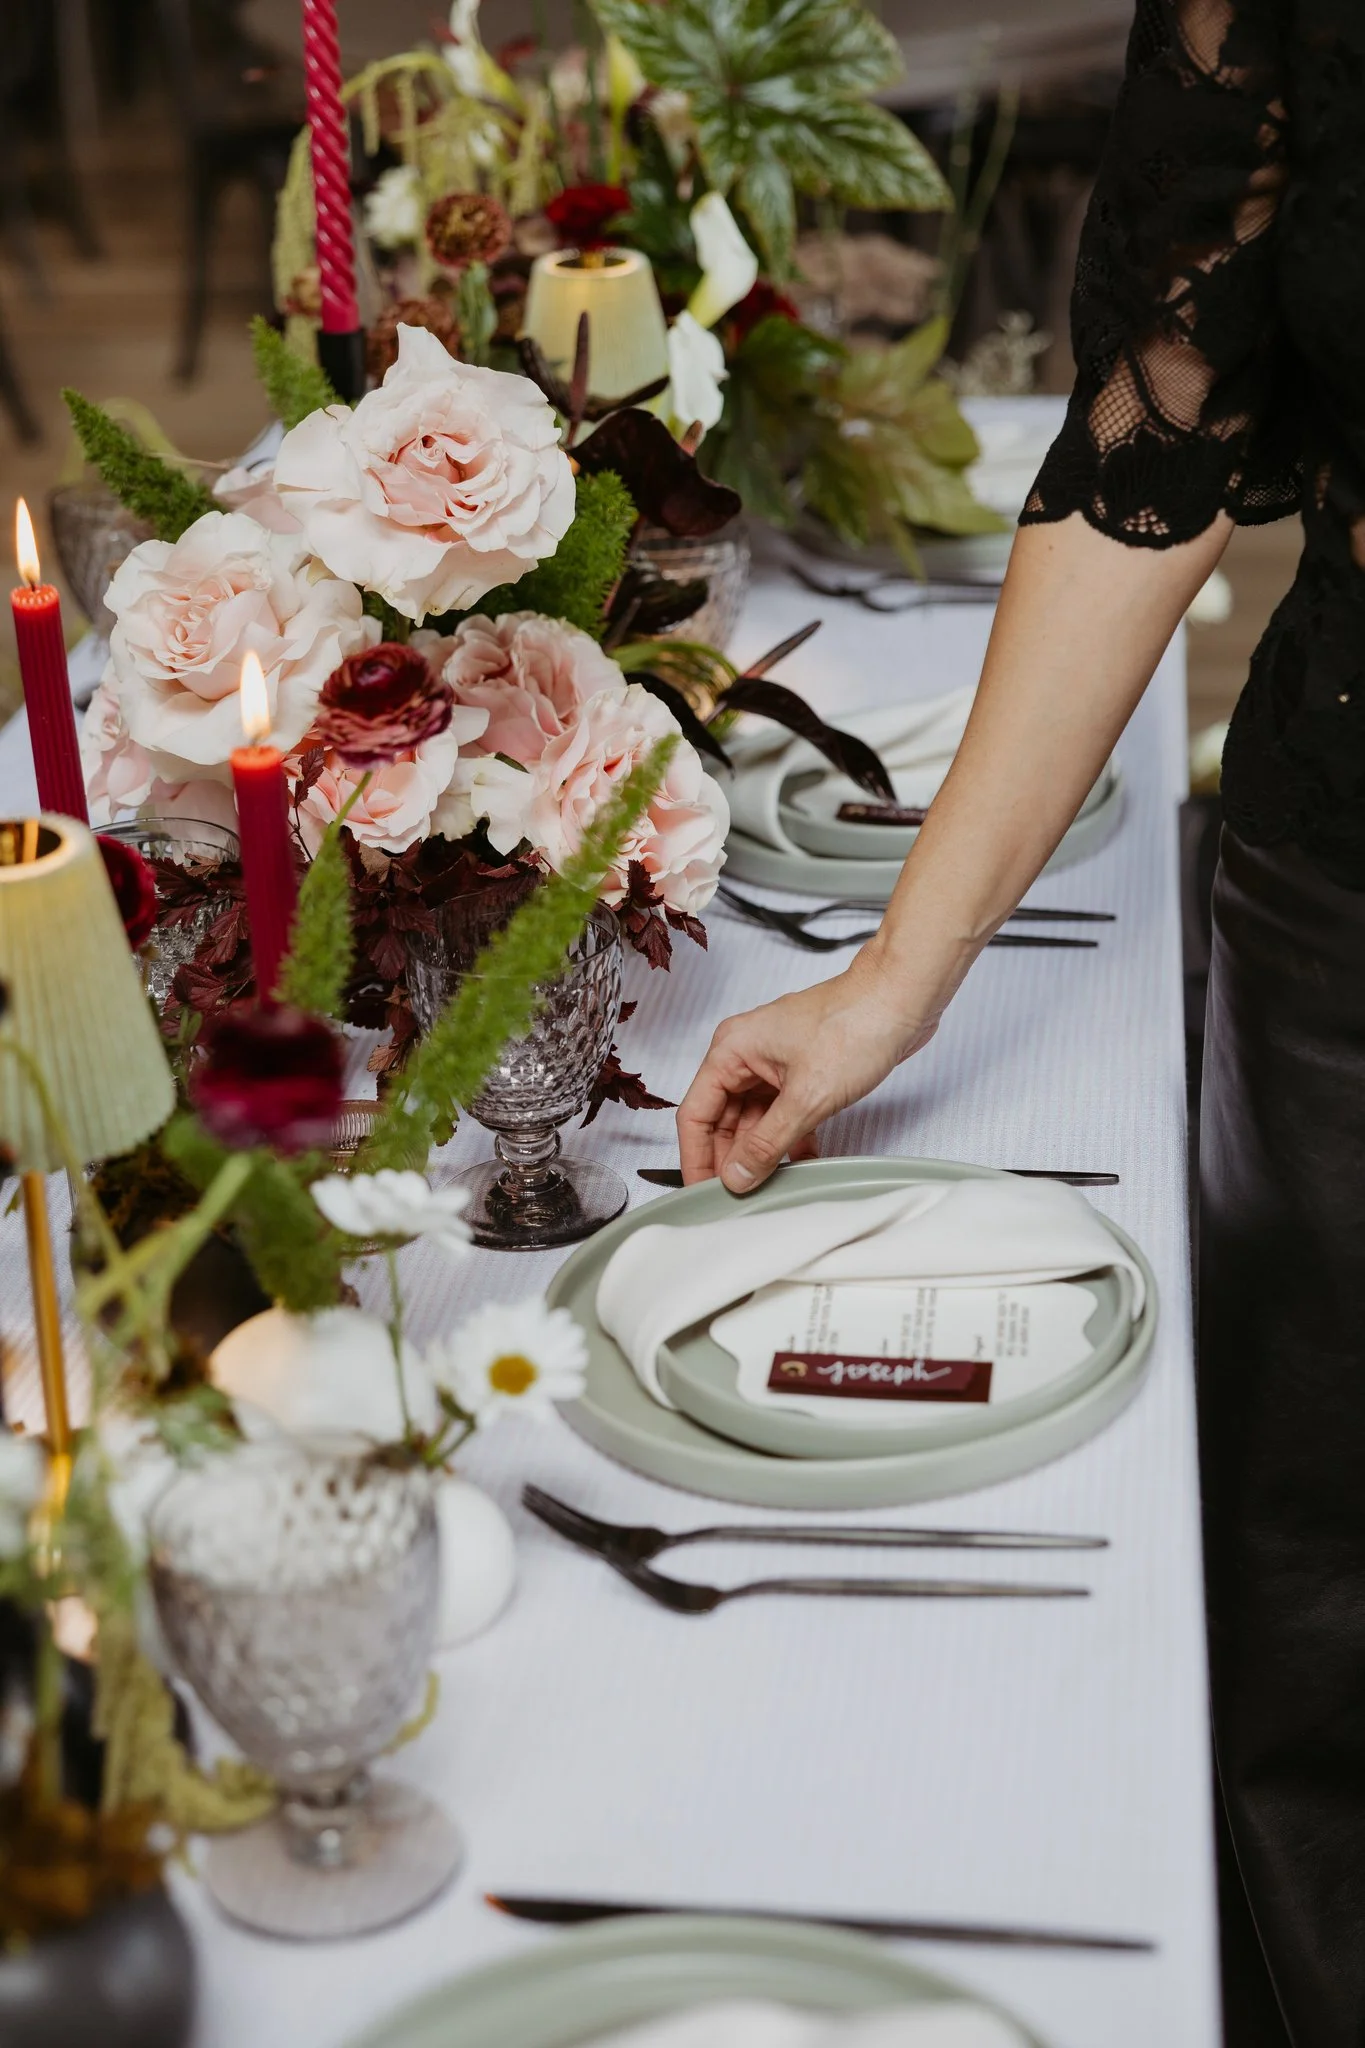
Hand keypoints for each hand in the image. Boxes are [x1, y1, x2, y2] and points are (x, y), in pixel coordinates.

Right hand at [677, 953, 936, 1192]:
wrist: (903, 999)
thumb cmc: (856, 1023)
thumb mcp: (807, 1097)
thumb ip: (767, 1143)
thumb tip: (737, 1175)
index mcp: (732, 1050)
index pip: (695, 1114)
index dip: (696, 1158)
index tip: (702, 1193)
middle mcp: (747, 1056)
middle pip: (722, 1120)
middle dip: (729, 1159)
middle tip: (737, 1199)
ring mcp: (775, 1065)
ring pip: (754, 1120)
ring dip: (761, 1153)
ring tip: (767, 1189)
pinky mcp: (803, 1073)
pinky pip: (784, 1115)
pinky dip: (789, 1140)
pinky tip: (801, 1165)